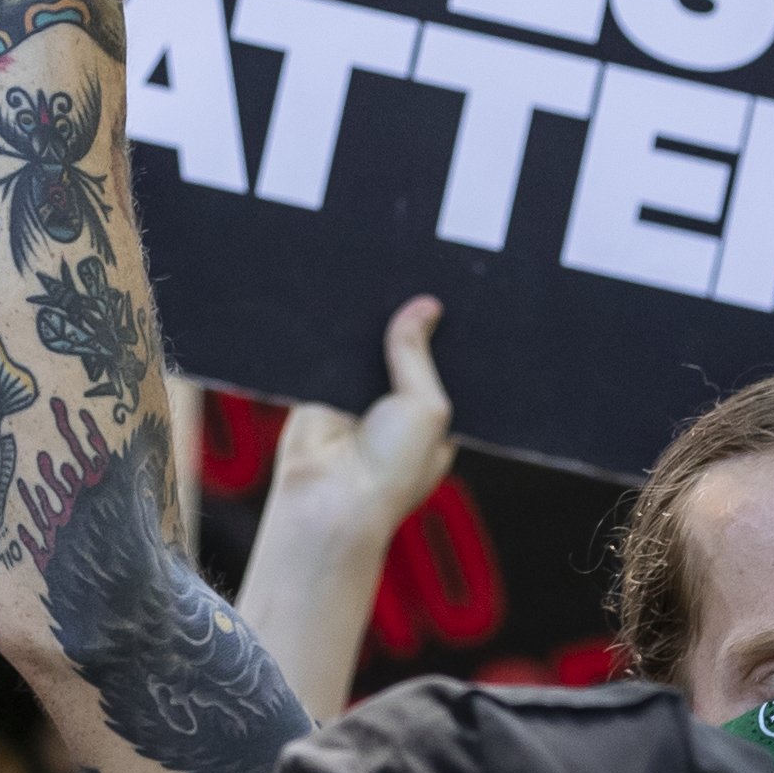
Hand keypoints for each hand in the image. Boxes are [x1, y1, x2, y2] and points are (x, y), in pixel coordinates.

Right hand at [232, 300, 449, 718]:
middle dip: (406, 321)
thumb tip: (424, 306)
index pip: (443, 366)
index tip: (454, 292)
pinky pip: (328, 352)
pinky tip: (340, 293)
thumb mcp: (425, 408)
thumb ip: (417, 354)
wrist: (328, 502)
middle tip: (415, 270)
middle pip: (403, 350)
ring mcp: (356, 399)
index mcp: (430, 419)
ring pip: (365, 347)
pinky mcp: (319, 391)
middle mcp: (394, 408)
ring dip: (367, 323)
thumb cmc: (390, 471)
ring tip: (378, 270)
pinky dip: (331, 330)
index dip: (447, 334)